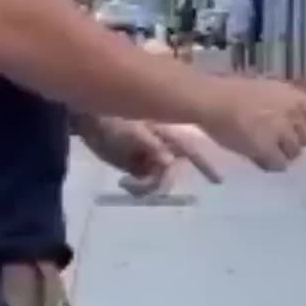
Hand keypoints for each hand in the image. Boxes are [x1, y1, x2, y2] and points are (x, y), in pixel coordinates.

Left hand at [79, 117, 221, 195]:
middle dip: (161, 183)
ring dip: (145, 188)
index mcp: (166, 135)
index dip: (206, 165)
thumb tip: (170, 161)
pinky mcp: (136, 169)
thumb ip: (150, 143)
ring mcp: (149, 161)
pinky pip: (143, 186)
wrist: (87, 120)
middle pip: (172, 173)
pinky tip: (124, 183)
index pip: (191, 151)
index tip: (218, 182)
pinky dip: (136, 189)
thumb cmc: (111, 117)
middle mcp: (162, 149)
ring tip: (126, 183)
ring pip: (158, 182)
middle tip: (142, 185)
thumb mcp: (129, 129)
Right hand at [199, 77, 305, 170]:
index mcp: (293, 96)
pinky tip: (257, 158)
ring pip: (293, 154)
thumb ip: (283, 108)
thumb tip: (293, 129)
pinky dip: (270, 165)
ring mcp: (281, 131)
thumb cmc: (232, 93)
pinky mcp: (268, 148)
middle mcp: (293, 113)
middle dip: (293, 144)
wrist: (212, 100)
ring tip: (262, 150)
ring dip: (282, 155)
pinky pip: (278, 165)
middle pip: (304, 139)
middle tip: (275, 145)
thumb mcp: (266, 92)